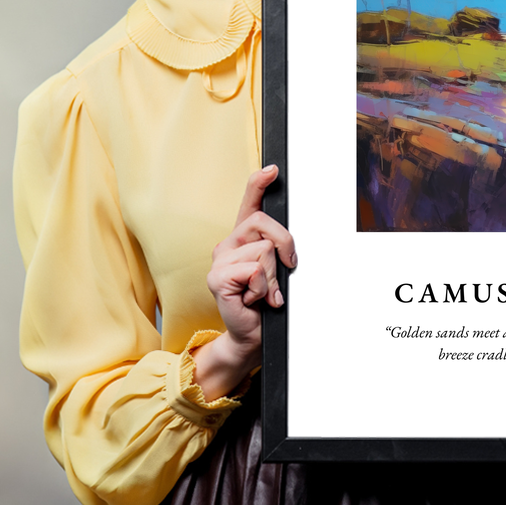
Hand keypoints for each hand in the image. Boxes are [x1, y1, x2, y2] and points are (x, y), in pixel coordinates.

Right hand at [192, 165, 296, 399]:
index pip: (249, 203)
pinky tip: (254, 299)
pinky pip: (254, 270)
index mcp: (243, 238)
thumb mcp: (277, 270)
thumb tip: (288, 242)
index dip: (259, 183)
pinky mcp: (217, 278)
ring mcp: (220, 260)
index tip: (273, 170)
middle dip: (285, 245)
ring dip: (273, 276)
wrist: (253, 334)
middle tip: (285, 269)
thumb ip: (278, 249)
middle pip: (264, 223)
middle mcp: (228, 244)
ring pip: (264, 250)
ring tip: (264, 292)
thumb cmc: (266, 301)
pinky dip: (263, 288)